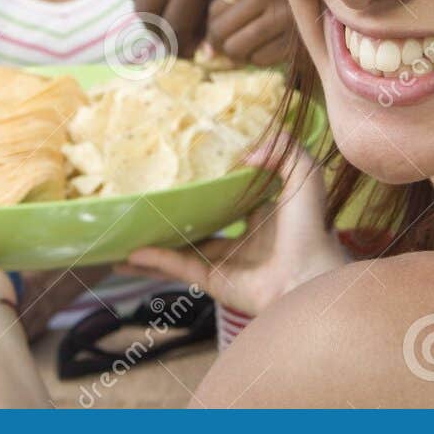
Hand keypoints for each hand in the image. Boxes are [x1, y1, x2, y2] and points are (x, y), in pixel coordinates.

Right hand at [119, 138, 347, 316]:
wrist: (310, 277)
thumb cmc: (310, 227)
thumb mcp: (304, 174)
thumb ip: (283, 150)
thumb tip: (246, 151)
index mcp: (263, 213)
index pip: (231, 195)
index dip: (209, 184)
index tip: (185, 169)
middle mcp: (243, 238)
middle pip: (201, 223)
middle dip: (175, 215)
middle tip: (146, 200)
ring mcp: (227, 262)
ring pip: (182, 248)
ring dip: (154, 242)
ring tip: (124, 232)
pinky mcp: (215, 282)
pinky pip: (180, 268)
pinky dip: (156, 261)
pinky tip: (131, 253)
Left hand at [205, 0, 296, 66]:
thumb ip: (232, 3)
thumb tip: (204, 51)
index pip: (215, 9)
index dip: (210, 25)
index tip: (216, 30)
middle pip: (221, 31)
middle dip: (218, 42)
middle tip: (224, 44)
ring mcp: (286, 17)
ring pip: (237, 49)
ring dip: (236, 53)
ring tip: (245, 46)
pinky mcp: (298, 41)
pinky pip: (260, 60)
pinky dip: (257, 59)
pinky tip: (266, 47)